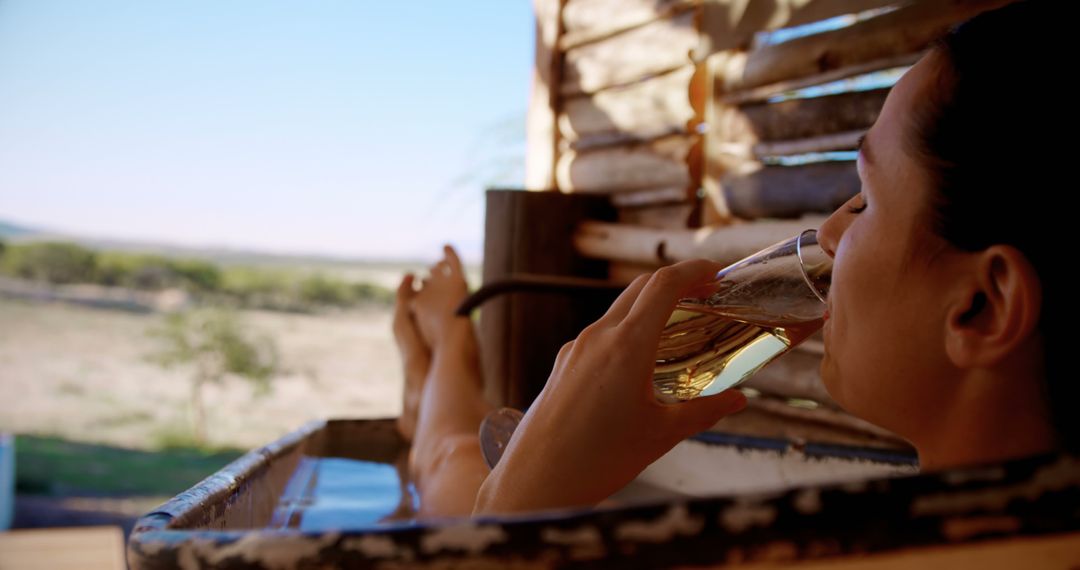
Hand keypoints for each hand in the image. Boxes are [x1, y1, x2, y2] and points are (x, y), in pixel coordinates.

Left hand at [474, 259, 748, 513]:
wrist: (537, 482)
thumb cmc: (596, 461)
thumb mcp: (663, 435)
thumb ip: (704, 411)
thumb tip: (737, 400)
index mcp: (627, 346)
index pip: (664, 285)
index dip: (694, 270)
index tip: (716, 272)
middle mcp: (597, 338)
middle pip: (641, 288)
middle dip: (676, 282)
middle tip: (706, 293)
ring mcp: (576, 349)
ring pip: (618, 311)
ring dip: (650, 307)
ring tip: (678, 328)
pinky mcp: (563, 365)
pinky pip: (600, 335)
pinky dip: (627, 332)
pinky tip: (640, 361)